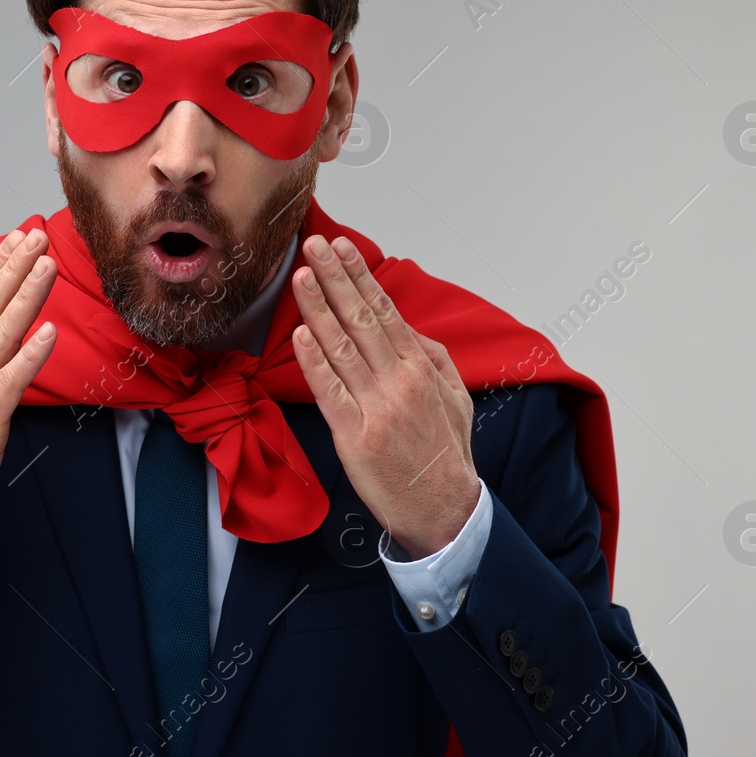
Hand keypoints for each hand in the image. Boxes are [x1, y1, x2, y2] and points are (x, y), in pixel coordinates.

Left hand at [289, 233, 478, 558]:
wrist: (445, 510)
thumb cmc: (446, 455)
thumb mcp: (455, 397)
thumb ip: (431, 357)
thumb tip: (406, 326)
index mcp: (422, 367)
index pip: (385, 310)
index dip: (360, 277)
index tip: (342, 249)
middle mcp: (399, 380)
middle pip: (361, 318)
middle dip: (336, 278)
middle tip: (314, 246)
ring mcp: (376, 406)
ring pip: (342, 347)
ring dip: (319, 308)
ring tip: (302, 277)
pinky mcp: (354, 435)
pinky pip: (330, 390)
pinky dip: (315, 361)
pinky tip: (301, 334)